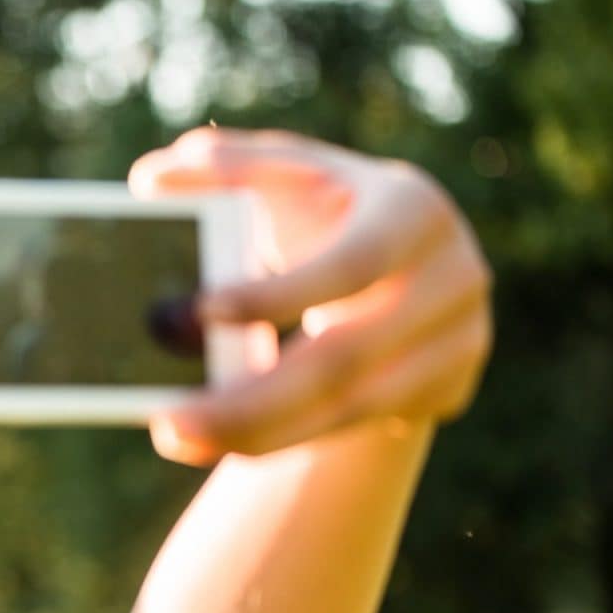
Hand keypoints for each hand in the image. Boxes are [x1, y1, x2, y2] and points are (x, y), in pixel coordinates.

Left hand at [129, 128, 491, 465]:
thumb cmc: (328, 210)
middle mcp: (451, 275)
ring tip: (177, 437)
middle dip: (251, 398)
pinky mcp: (449, 385)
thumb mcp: (288, 178)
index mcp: (410, 208)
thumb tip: (151, 179)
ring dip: (258, 432)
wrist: (405, 260)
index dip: (277, 294)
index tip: (198, 313)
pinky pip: (356, 426)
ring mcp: (461, 338)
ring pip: (348, 407)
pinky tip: (222, 443)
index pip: (348, 265)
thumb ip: (225, 170)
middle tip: (168, 420)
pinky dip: (285, 438)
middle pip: (344, 358)